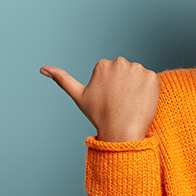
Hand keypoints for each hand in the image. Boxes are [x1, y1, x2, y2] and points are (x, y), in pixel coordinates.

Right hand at [40, 57, 160, 141]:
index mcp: (103, 64)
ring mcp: (138, 69)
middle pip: (126, 72)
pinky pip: (153, 82)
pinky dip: (150, 92)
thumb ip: (62, 79)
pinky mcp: (153, 78)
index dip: (112, 88)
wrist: (121, 132)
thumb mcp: (79, 96)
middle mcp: (120, 62)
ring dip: (138, 88)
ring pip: (139, 77)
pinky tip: (142, 103)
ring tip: (131, 104)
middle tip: (120, 103)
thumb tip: (42, 68)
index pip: (112, 72)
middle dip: (125, 85)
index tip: (109, 100)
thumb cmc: (99, 116)